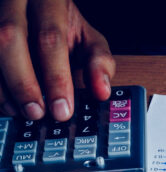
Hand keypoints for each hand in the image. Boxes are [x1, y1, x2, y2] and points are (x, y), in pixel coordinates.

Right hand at [0, 0, 113, 120]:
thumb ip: (98, 61)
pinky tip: (6, 102)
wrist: (34, 1)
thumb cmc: (62, 23)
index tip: (62, 109)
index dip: (56, 77)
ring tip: (21, 111)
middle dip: (23, 82)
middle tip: (37, 113)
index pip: (50, 37)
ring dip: (4, 85)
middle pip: (11, 37)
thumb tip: (102, 91)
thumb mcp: (87, 37)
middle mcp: (16, 0)